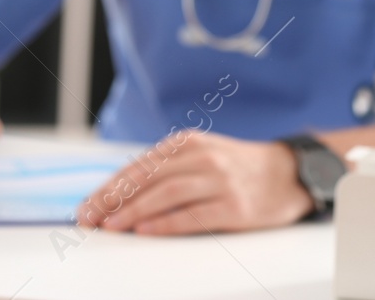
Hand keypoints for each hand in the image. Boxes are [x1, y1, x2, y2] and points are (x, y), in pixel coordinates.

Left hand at [80, 130, 313, 234]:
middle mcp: (201, 157)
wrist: (288, 173)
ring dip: (133, 212)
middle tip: (90, 218)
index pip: (138, 167)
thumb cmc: (236, 169)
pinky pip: (194, 215)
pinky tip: (146, 231)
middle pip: (147, 179)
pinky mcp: (235, 206)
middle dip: (113, 200)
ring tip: (111, 226)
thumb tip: (119, 196)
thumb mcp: (200, 156)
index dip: (109, 188)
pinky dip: (166, 224)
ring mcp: (219, 180)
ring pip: (166, 195)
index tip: (87, 206)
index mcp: (187, 143)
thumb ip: (166, 169)